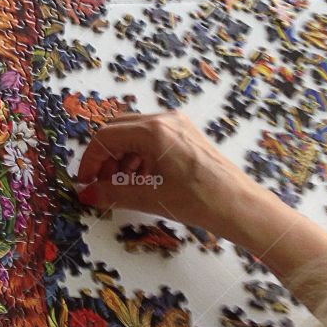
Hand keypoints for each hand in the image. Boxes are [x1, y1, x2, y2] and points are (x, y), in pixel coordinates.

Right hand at [75, 111, 326, 311]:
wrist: (241, 206)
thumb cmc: (200, 201)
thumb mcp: (150, 198)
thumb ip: (113, 193)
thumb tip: (86, 194)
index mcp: (154, 131)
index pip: (106, 137)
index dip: (90, 160)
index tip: (85, 182)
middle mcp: (165, 120)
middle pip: (118, 130)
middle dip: (104, 157)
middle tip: (98, 183)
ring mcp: (178, 125)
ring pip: (134, 134)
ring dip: (121, 157)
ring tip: (119, 185)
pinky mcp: (186, 135)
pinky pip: (152, 139)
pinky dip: (138, 157)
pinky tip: (140, 180)